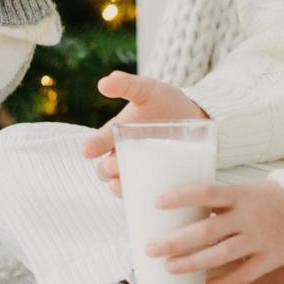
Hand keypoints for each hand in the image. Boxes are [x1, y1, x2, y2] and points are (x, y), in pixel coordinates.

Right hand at [80, 72, 208, 195]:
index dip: (91, 146)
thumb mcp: (148, 90)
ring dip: (118, 187)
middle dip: (106, 169)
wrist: (197, 118)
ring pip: (121, 185)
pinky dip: (141, 200)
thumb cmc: (167, 102)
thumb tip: (104, 82)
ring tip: (122, 186)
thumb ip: (127, 85)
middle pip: (105, 168)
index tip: (87, 150)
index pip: (98, 142)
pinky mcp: (157, 183)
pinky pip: (144, 197)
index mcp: (117, 133)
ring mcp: (140, 170)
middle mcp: (124, 155)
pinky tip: (145, 201)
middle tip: (114, 165)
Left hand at [142, 179, 283, 283]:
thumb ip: (217, 201)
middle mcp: (248, 218)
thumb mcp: (242, 191)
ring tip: (169, 267)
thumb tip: (178, 210)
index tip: (156, 203)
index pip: (205, 192)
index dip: (180, 197)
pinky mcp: (271, 259)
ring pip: (221, 256)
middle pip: (206, 232)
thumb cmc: (266, 198)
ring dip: (192, 263)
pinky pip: (245, 274)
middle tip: (150, 248)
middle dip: (175, 242)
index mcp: (239, 195)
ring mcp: (259, 240)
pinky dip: (226, 282)